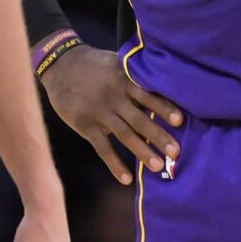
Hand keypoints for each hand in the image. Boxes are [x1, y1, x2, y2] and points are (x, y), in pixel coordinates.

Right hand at [41, 45, 182, 184]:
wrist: (60, 64)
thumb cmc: (93, 64)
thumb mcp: (116, 62)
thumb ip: (135, 74)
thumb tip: (163, 80)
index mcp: (124, 81)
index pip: (148, 96)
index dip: (164, 107)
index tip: (180, 120)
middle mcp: (114, 98)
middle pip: (140, 119)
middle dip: (158, 136)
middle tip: (176, 152)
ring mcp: (99, 113)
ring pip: (124, 135)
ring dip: (142, 151)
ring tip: (158, 167)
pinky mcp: (85, 125)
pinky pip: (102, 147)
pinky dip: (114, 163)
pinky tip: (126, 179)